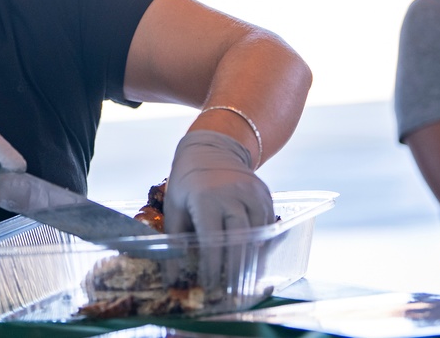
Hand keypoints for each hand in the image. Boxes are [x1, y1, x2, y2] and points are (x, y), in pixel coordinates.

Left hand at [163, 130, 273, 293]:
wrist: (211, 148)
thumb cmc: (186, 182)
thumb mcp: (175, 207)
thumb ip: (175, 241)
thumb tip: (172, 277)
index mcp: (207, 198)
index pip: (213, 240)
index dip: (213, 267)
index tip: (210, 286)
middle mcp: (233, 194)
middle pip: (240, 241)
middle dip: (236, 270)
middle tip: (230, 292)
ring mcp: (253, 193)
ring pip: (258, 236)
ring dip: (251, 260)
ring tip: (242, 281)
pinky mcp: (265, 195)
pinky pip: (266, 226)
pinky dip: (260, 244)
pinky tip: (251, 258)